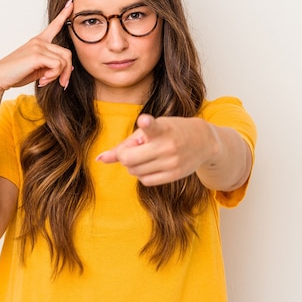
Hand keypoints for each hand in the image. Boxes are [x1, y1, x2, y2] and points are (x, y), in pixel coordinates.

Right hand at [0, 0, 74, 92]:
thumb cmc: (17, 73)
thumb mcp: (38, 68)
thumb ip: (52, 65)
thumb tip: (70, 68)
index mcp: (39, 42)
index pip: (54, 25)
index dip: (64, 14)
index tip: (71, 2)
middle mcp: (39, 41)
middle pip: (67, 54)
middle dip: (67, 71)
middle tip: (61, 83)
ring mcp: (38, 46)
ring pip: (64, 61)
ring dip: (58, 75)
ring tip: (45, 80)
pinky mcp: (37, 55)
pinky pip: (57, 65)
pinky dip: (53, 76)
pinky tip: (42, 80)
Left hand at [96, 114, 214, 186]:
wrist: (203, 141)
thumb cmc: (169, 132)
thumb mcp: (149, 131)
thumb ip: (124, 144)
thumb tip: (98, 159)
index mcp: (162, 128)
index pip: (153, 127)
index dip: (147, 124)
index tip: (144, 120)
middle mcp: (168, 146)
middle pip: (128, 159)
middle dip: (126, 155)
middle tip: (137, 147)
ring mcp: (172, 162)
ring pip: (134, 171)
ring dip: (134, 165)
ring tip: (148, 154)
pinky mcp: (174, 175)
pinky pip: (145, 180)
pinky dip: (143, 174)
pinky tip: (152, 164)